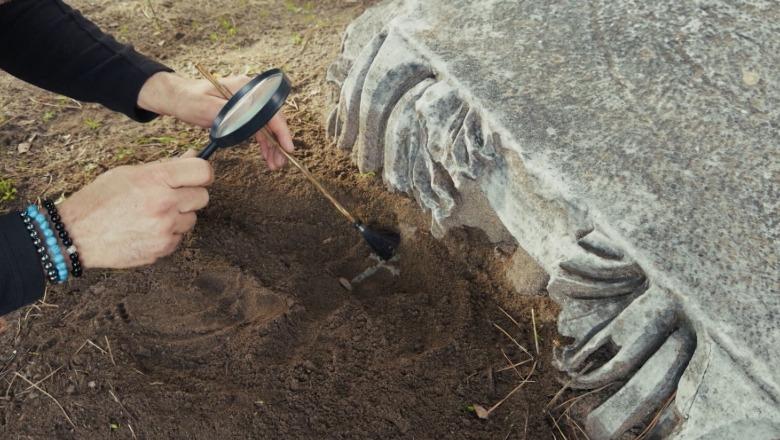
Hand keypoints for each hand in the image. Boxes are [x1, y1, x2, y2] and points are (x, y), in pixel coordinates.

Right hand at [57, 154, 212, 268]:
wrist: (76, 234)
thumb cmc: (100, 200)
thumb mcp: (130, 174)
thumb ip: (165, 167)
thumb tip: (194, 155)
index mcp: (156, 179)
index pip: (203, 171)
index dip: (203, 173)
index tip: (198, 176)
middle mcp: (165, 203)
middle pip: (203, 196)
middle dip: (190, 195)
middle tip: (170, 196)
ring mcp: (165, 228)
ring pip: (192, 219)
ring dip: (178, 216)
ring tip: (151, 215)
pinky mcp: (163, 248)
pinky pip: (179, 237)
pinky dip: (168, 234)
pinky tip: (146, 230)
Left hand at [138, 72, 294, 169]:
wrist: (179, 97)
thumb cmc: (190, 99)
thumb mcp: (207, 107)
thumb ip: (229, 114)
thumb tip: (249, 123)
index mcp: (245, 89)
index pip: (270, 110)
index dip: (281, 130)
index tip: (286, 147)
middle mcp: (251, 94)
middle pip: (272, 119)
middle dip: (278, 142)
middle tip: (279, 162)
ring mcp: (249, 103)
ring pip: (267, 127)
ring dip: (272, 146)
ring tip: (274, 164)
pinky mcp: (244, 112)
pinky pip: (258, 129)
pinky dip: (263, 143)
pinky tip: (266, 156)